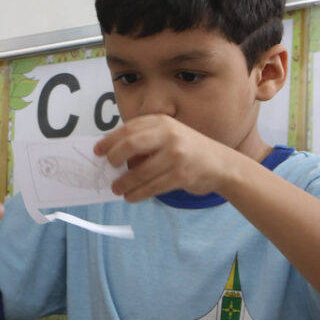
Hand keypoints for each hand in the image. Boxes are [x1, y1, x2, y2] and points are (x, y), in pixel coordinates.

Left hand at [93, 114, 237, 201]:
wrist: (221, 164)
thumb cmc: (188, 151)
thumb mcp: (168, 137)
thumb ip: (145, 140)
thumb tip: (113, 154)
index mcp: (162, 122)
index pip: (129, 128)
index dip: (110, 140)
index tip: (98, 151)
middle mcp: (169, 135)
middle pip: (131, 143)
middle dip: (114, 157)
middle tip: (108, 167)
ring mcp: (176, 155)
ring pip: (140, 171)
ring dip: (124, 182)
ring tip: (116, 188)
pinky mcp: (181, 175)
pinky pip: (152, 187)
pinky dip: (138, 194)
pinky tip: (130, 197)